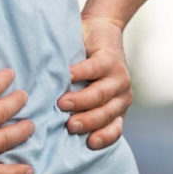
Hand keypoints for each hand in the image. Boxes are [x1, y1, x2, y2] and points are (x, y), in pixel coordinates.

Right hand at [57, 16, 133, 149]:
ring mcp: (118, 77)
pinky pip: (94, 69)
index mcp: (117, 108)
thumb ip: (80, 109)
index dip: (104, 138)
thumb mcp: (89, 91)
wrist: (102, 30)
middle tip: (70, 125)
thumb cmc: (88, 68)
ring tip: (62, 103)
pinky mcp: (109, 58)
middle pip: (105, 113)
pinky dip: (80, 73)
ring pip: (100, 94)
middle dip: (88, 121)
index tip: (89, 143)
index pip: (114, 130)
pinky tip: (68, 76)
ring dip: (81, 100)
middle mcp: (122, 95)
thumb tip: (51, 129)